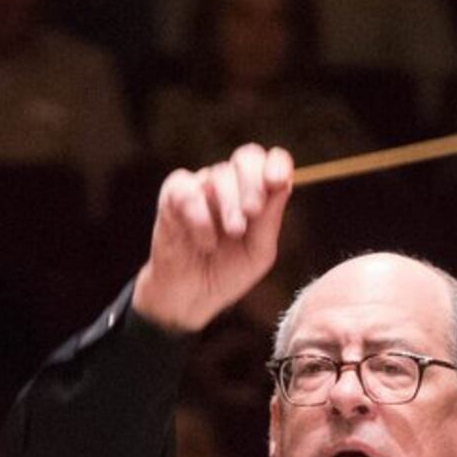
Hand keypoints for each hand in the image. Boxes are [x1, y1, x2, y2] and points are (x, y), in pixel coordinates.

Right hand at [133, 146, 291, 333]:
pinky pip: (188, 191)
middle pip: (246, 158)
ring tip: (233, 232)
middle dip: (253, 183)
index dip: (276, 163)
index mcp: (255, 193)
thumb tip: (283, 184)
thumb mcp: (258, 252)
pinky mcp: (173, 195)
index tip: (277, 180)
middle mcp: (229, 184)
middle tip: (253, 212)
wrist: (192, 297)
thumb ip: (270, 220)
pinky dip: (199, 216)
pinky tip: (205, 241)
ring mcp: (201, 187)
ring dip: (229, 205)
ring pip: (218, 174)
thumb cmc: (228, 272)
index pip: (269, 161)